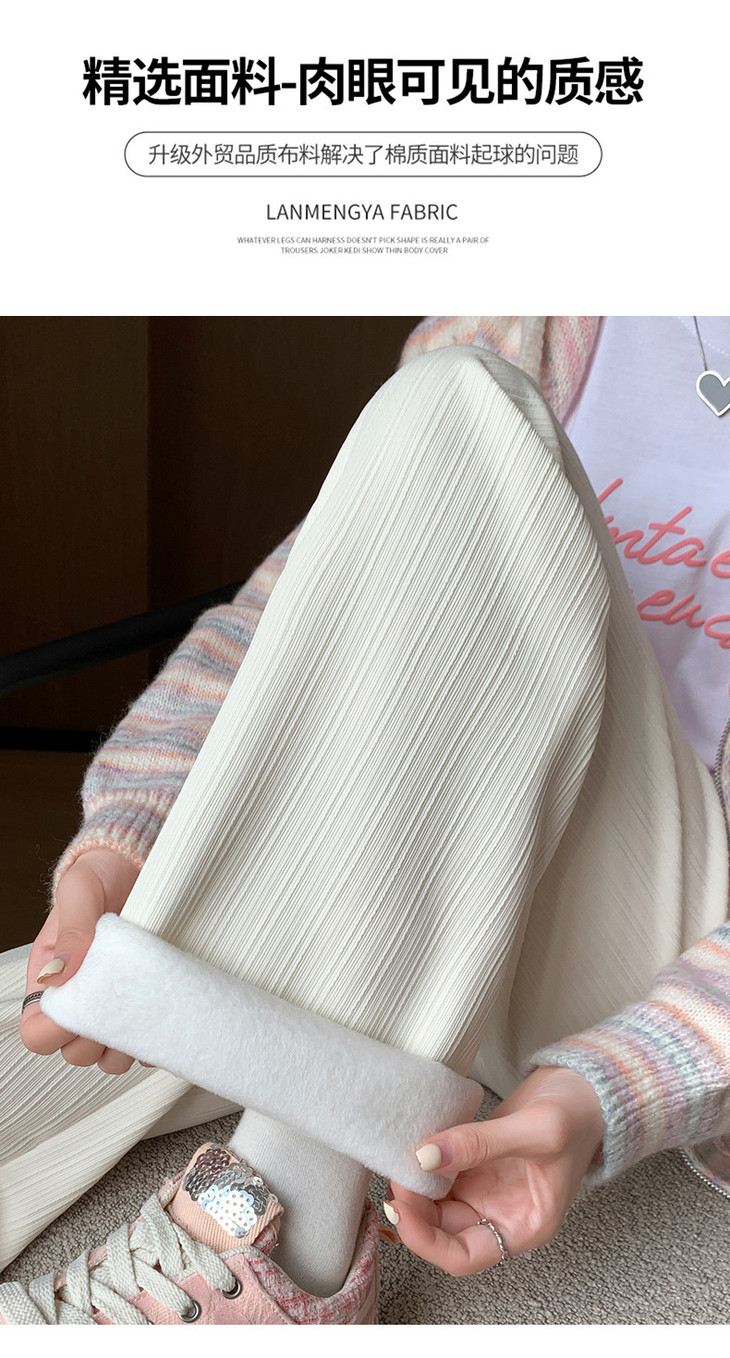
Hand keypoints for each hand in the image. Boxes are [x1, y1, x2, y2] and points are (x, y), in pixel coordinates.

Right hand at [21, 848, 140, 1073]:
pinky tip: (163, 1011)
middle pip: (75, 1053)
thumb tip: (56, 975)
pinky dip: (154, 1039)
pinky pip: (146, 1045)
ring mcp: (113, 1005)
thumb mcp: (82, 891)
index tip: (83, 1007)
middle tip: (120, 1004)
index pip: (37, 1030)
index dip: (55, 1031)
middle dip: (95, 1040)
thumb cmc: (102, 875)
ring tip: (144, 1010)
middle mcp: (79, 998)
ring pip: (110, 1058)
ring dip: (126, 1046)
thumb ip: (72, 931)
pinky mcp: (144, 1006)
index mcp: (50, 977)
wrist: (138, 865)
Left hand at [385, 1065, 605, 1275]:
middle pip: (442, 1230)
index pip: (463, 1256)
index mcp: (523, 1226)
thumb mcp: (536, 1130)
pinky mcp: (475, 1163)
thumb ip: (479, 1143)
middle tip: (397, 1173)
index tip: (402, 1209)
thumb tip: (426, 1156)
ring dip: (414, 1186)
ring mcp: (486, 1189)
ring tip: (399, 1157)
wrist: (584, 1088)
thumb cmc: (577, 1118)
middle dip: (414, 1209)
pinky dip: (423, 1163)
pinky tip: (412, 1145)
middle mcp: (500, 1215)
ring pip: (435, 1202)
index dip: (426, 1241)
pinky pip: (440, 1172)